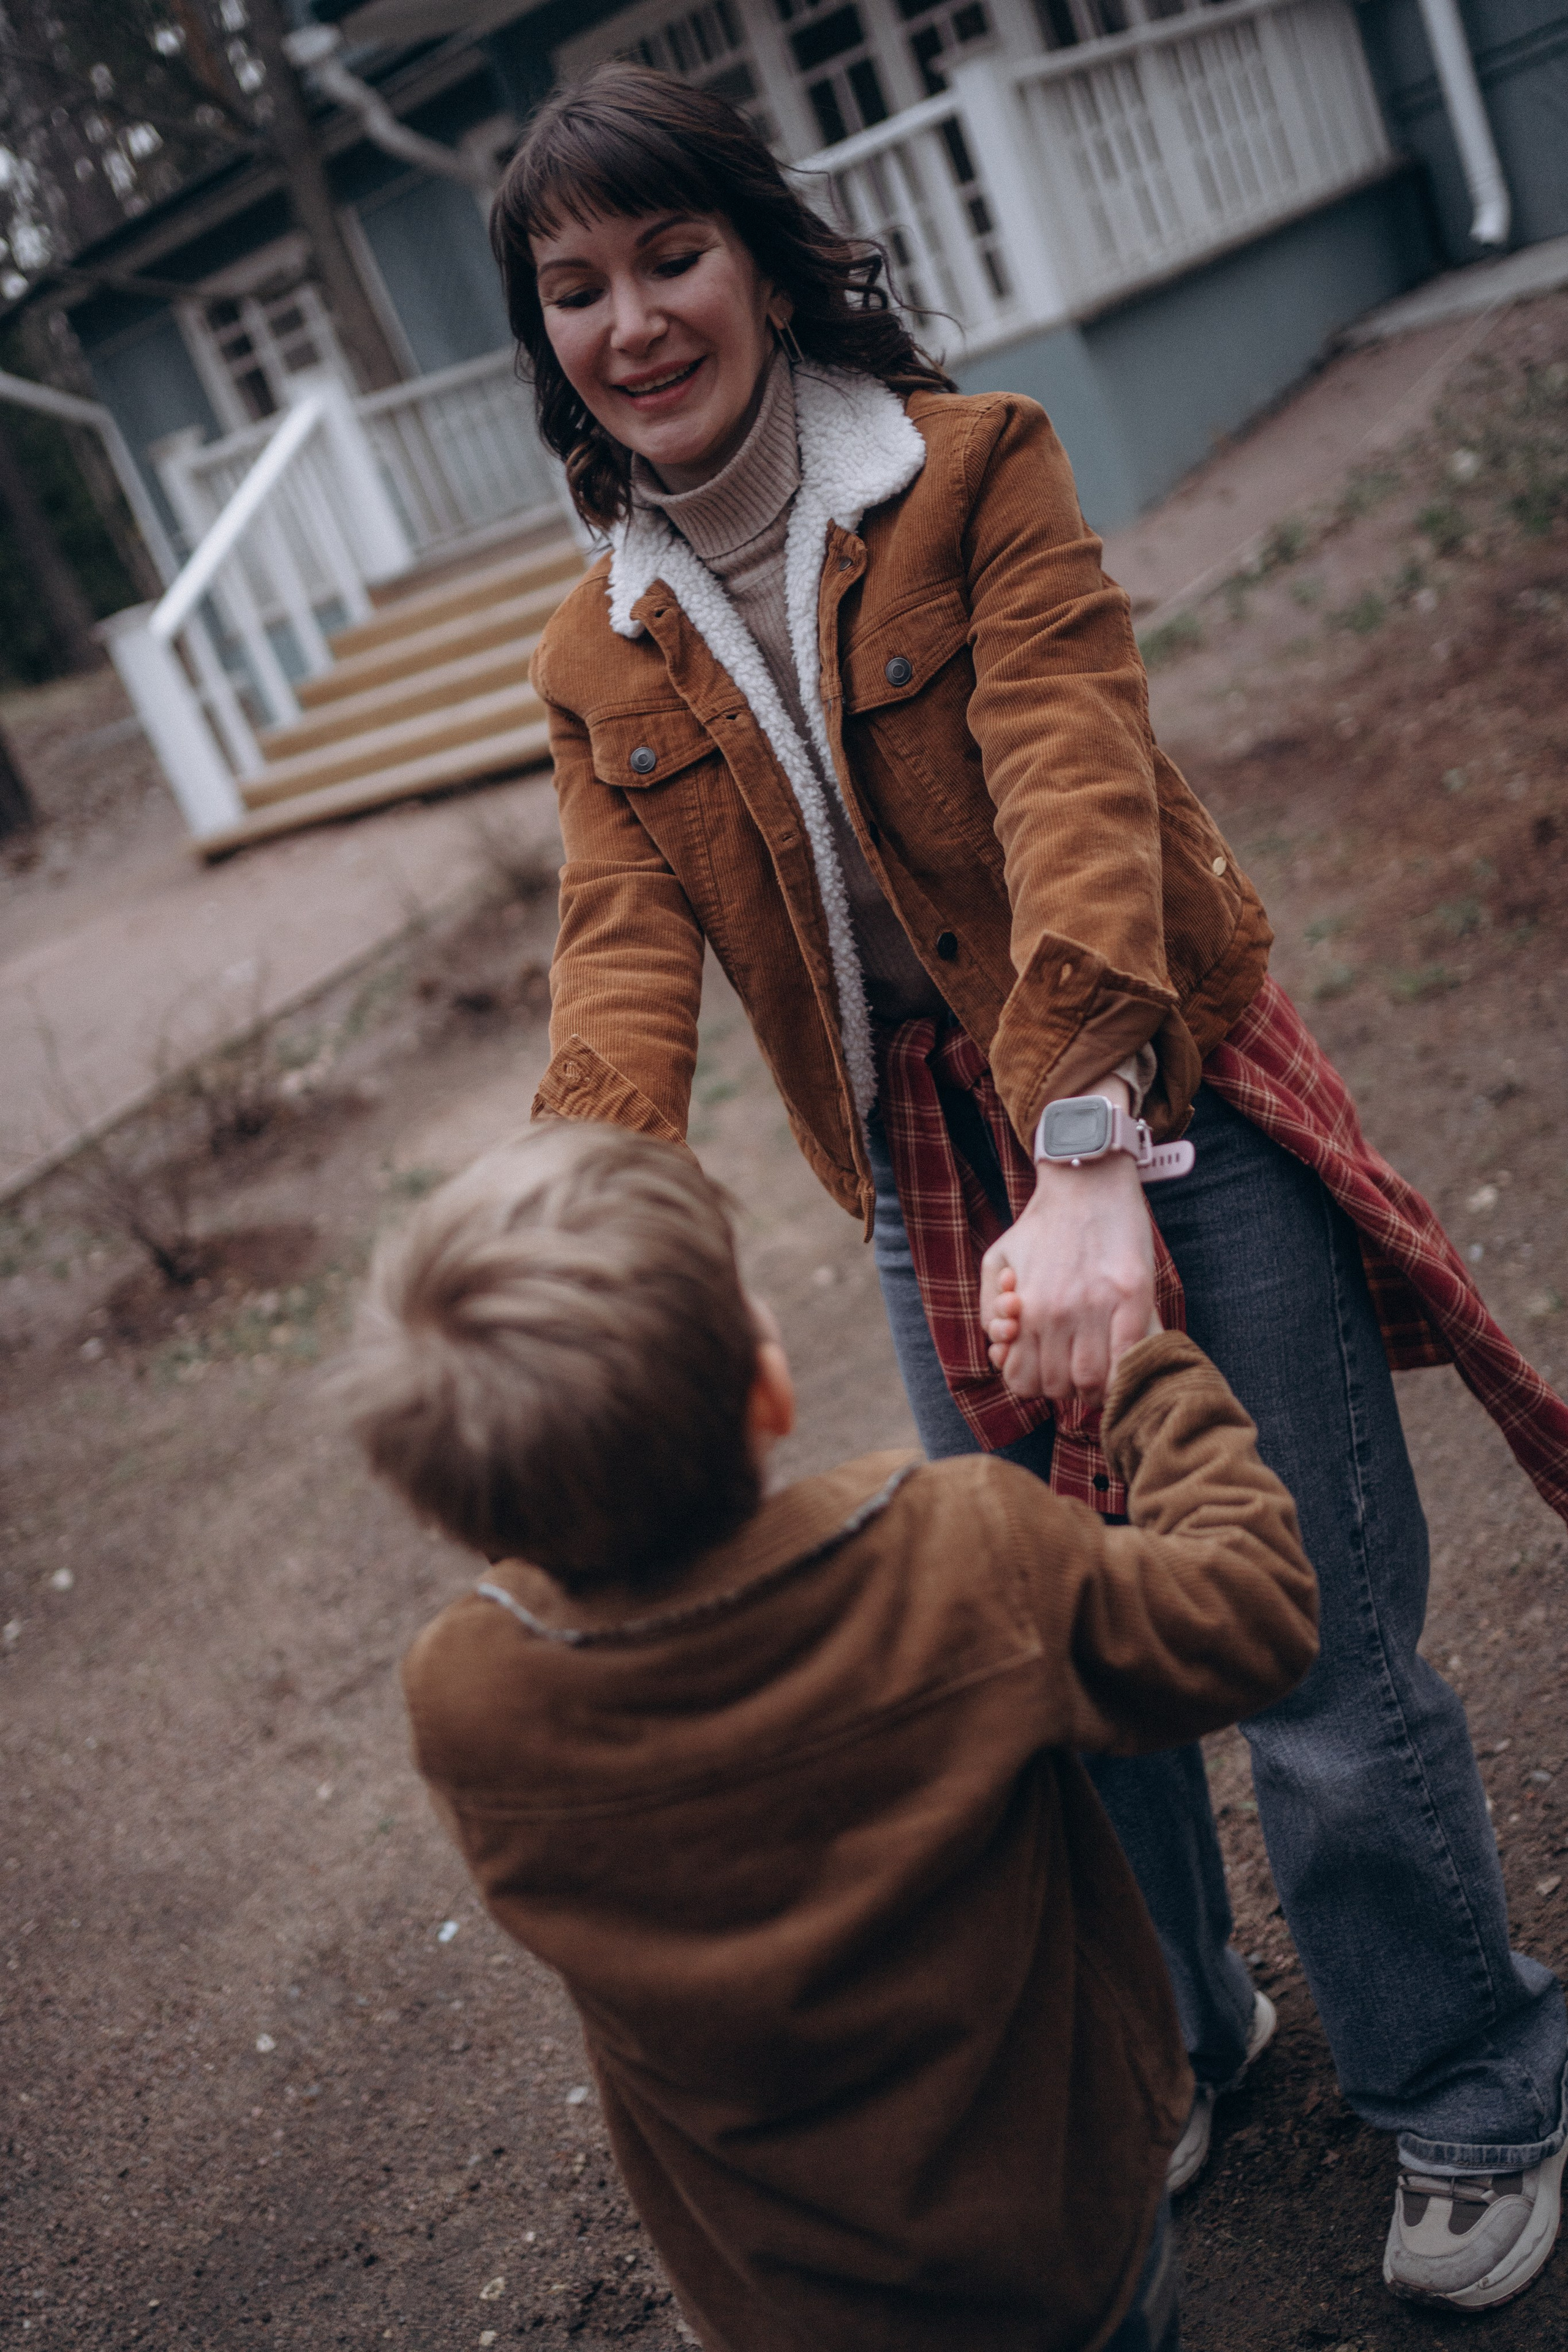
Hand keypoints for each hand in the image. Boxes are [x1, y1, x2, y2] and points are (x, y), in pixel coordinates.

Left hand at [980, 1146, 1159, 1405]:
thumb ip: (989, 1309)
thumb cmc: (1041, 1223)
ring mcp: (1097, 1305)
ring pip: (1093, 1380)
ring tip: (1099, 1366)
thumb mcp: (996, 1261)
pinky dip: (1125, 1370)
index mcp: (1024, 1308)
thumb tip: (1001, 1350)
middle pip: (1058, 1386)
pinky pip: (1130, 1356)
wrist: (1086, 1179)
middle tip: (1074, 1366)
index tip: (1045, 1370)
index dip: (1033, 1384)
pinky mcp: (1134, 1295)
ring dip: (1095, 1385)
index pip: (1023, 1381)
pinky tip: (1123, 1359)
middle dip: (1064, 1387)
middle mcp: (1057, 1313)